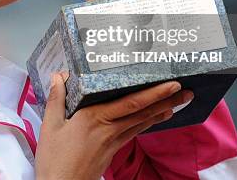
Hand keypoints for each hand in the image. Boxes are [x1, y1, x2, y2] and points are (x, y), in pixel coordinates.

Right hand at [35, 72, 193, 179]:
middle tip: (186, 92)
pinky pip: (134, 132)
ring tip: (177, 104)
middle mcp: (109, 128)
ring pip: (142, 123)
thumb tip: (58, 76)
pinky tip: (153, 119)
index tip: (171, 84)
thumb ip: (56, 99)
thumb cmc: (55, 160)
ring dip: (161, 112)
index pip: (131, 103)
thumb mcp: (50, 126)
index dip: (153, 93)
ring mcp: (113, 141)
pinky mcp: (112, 150)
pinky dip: (146, 123)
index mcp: (94, 118)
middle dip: (166, 101)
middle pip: (143, 112)